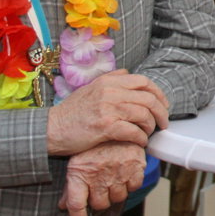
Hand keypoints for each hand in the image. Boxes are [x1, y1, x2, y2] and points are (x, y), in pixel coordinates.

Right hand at [46, 69, 169, 155]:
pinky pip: (134, 132)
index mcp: (108, 81)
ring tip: (148, 133)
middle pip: (148, 99)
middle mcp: (109, 92)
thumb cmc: (72, 112)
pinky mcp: (105, 127)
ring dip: (151, 127)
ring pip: (144, 115)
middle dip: (161, 112)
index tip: (163, 105)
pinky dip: (141, 139)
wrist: (51, 129)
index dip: (158, 94)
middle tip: (163, 123)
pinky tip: (139, 143)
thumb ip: (110, 79)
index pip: (143, 82)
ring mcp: (108, 109)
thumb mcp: (90, 88)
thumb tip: (127, 73)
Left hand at [59, 142, 146, 215]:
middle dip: (100, 200)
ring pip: (117, 198)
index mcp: (79, 173)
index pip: (76, 205)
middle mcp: (98, 175)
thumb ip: (70, 186)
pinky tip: (125, 173)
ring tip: (114, 178)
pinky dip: (130, 183)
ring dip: (115, 192)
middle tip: (101, 188)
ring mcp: (117, 172)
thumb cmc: (94, 142)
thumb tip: (63, 206)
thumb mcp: (77, 161)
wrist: (113, 120)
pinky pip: (133, 186)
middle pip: (99, 204)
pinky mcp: (134, 167)